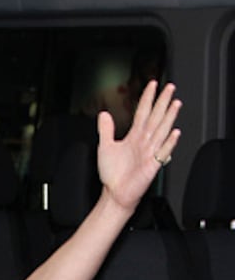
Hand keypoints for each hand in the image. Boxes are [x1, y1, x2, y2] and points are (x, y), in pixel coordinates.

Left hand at [97, 80, 181, 212]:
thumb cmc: (113, 175)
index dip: (147, 98)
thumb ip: (106, 130)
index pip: (143, 113)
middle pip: (155, 117)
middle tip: (170, 87)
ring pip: (161, 131)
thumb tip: (104, 114)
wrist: (115, 194)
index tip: (153, 85)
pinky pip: (162, 152)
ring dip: (169, 117)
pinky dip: (169, 143)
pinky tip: (175, 133)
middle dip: (162, 102)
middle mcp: (144, 142)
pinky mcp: (152, 166)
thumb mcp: (104, 148)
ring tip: (175, 104)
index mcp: (134, 137)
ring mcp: (149, 153)